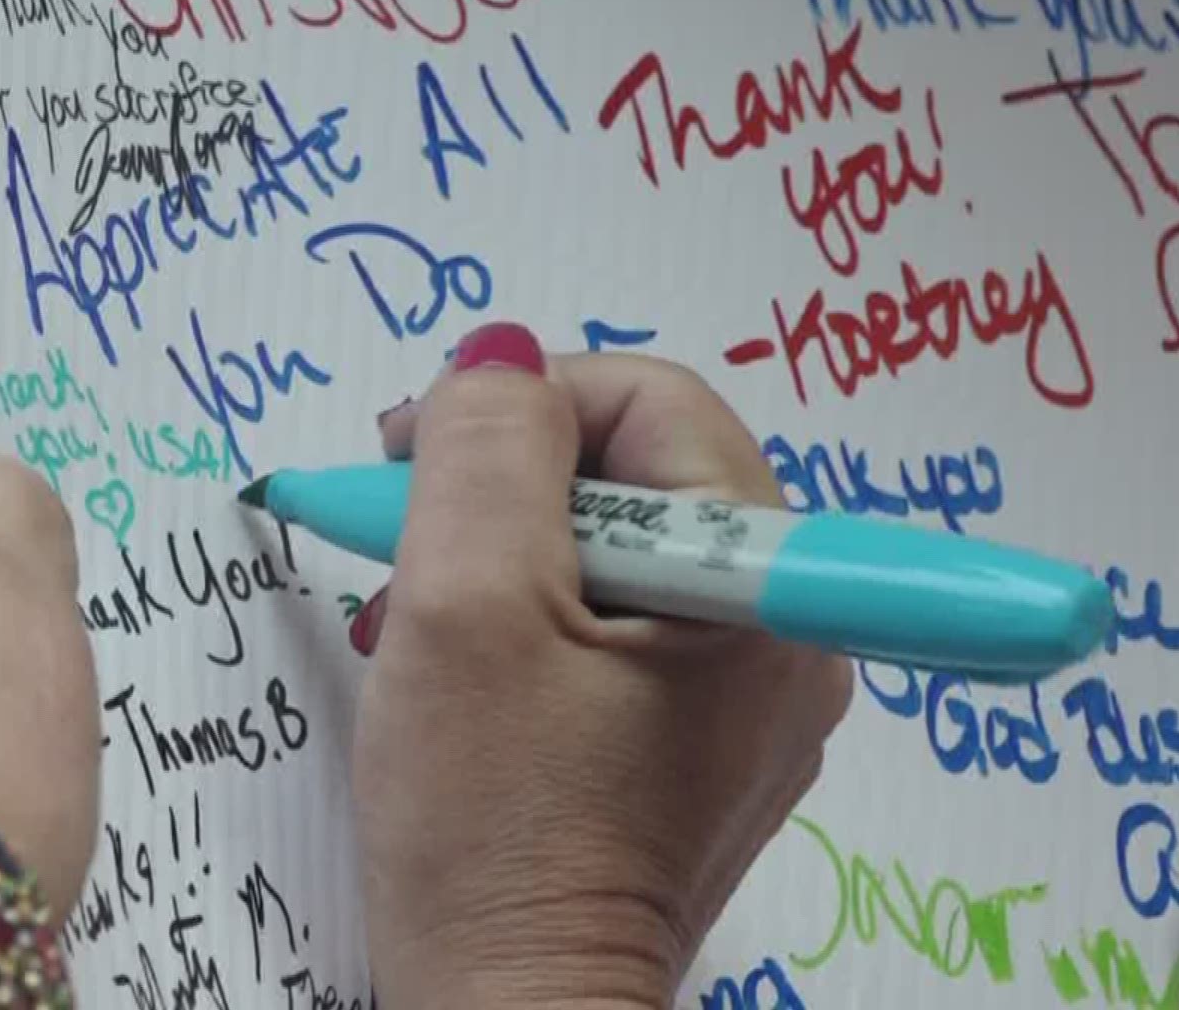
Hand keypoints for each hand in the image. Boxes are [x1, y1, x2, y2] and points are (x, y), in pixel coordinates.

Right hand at [350, 323, 852, 1007]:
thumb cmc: (494, 826)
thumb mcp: (466, 604)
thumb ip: (485, 446)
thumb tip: (499, 354)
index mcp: (758, 585)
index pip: (646, 401)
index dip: (515, 402)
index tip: (406, 452)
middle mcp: (781, 634)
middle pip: (631, 475)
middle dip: (500, 484)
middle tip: (398, 531)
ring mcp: (743, 699)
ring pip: (611, 553)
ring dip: (500, 554)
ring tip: (414, 614)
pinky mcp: (692, 748)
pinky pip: (613, 631)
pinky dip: (527, 622)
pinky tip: (457, 667)